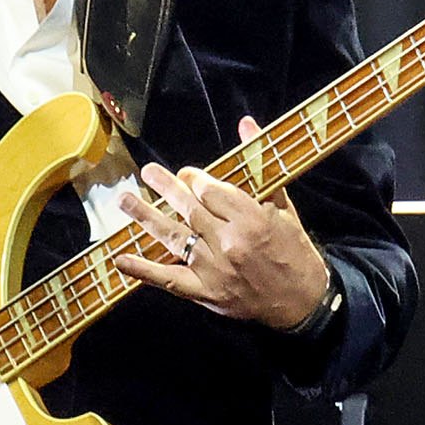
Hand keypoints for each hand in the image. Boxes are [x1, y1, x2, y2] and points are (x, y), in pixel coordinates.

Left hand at [117, 118, 334, 330]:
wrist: (303, 302)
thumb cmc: (294, 251)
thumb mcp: (284, 207)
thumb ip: (261, 166)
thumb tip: (246, 123)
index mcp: (251, 219)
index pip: (210, 190)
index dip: (194, 179)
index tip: (187, 174)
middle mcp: (229, 242)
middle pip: (189, 208)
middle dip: (168, 188)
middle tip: (149, 173)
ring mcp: (214, 269)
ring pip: (173, 237)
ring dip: (145, 216)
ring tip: (124, 199)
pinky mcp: (205, 293)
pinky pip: (169, 280)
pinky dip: (144, 270)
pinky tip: (121, 259)